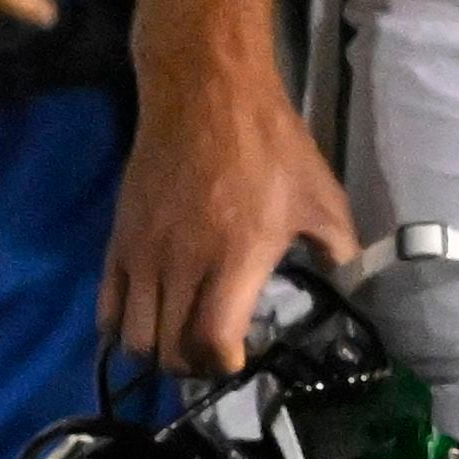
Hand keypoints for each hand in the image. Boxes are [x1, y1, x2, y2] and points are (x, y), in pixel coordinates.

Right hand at [104, 57, 354, 375]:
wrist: (206, 91)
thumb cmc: (269, 144)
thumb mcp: (322, 197)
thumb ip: (340, 252)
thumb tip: (352, 289)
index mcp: (236, 259)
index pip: (212, 345)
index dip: (226, 366)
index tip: (242, 357)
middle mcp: (183, 264)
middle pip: (170, 353)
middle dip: (193, 366)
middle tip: (212, 352)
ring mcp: (144, 253)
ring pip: (134, 338)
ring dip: (158, 350)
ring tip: (179, 337)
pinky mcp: (119, 238)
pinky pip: (106, 306)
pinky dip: (122, 325)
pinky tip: (147, 315)